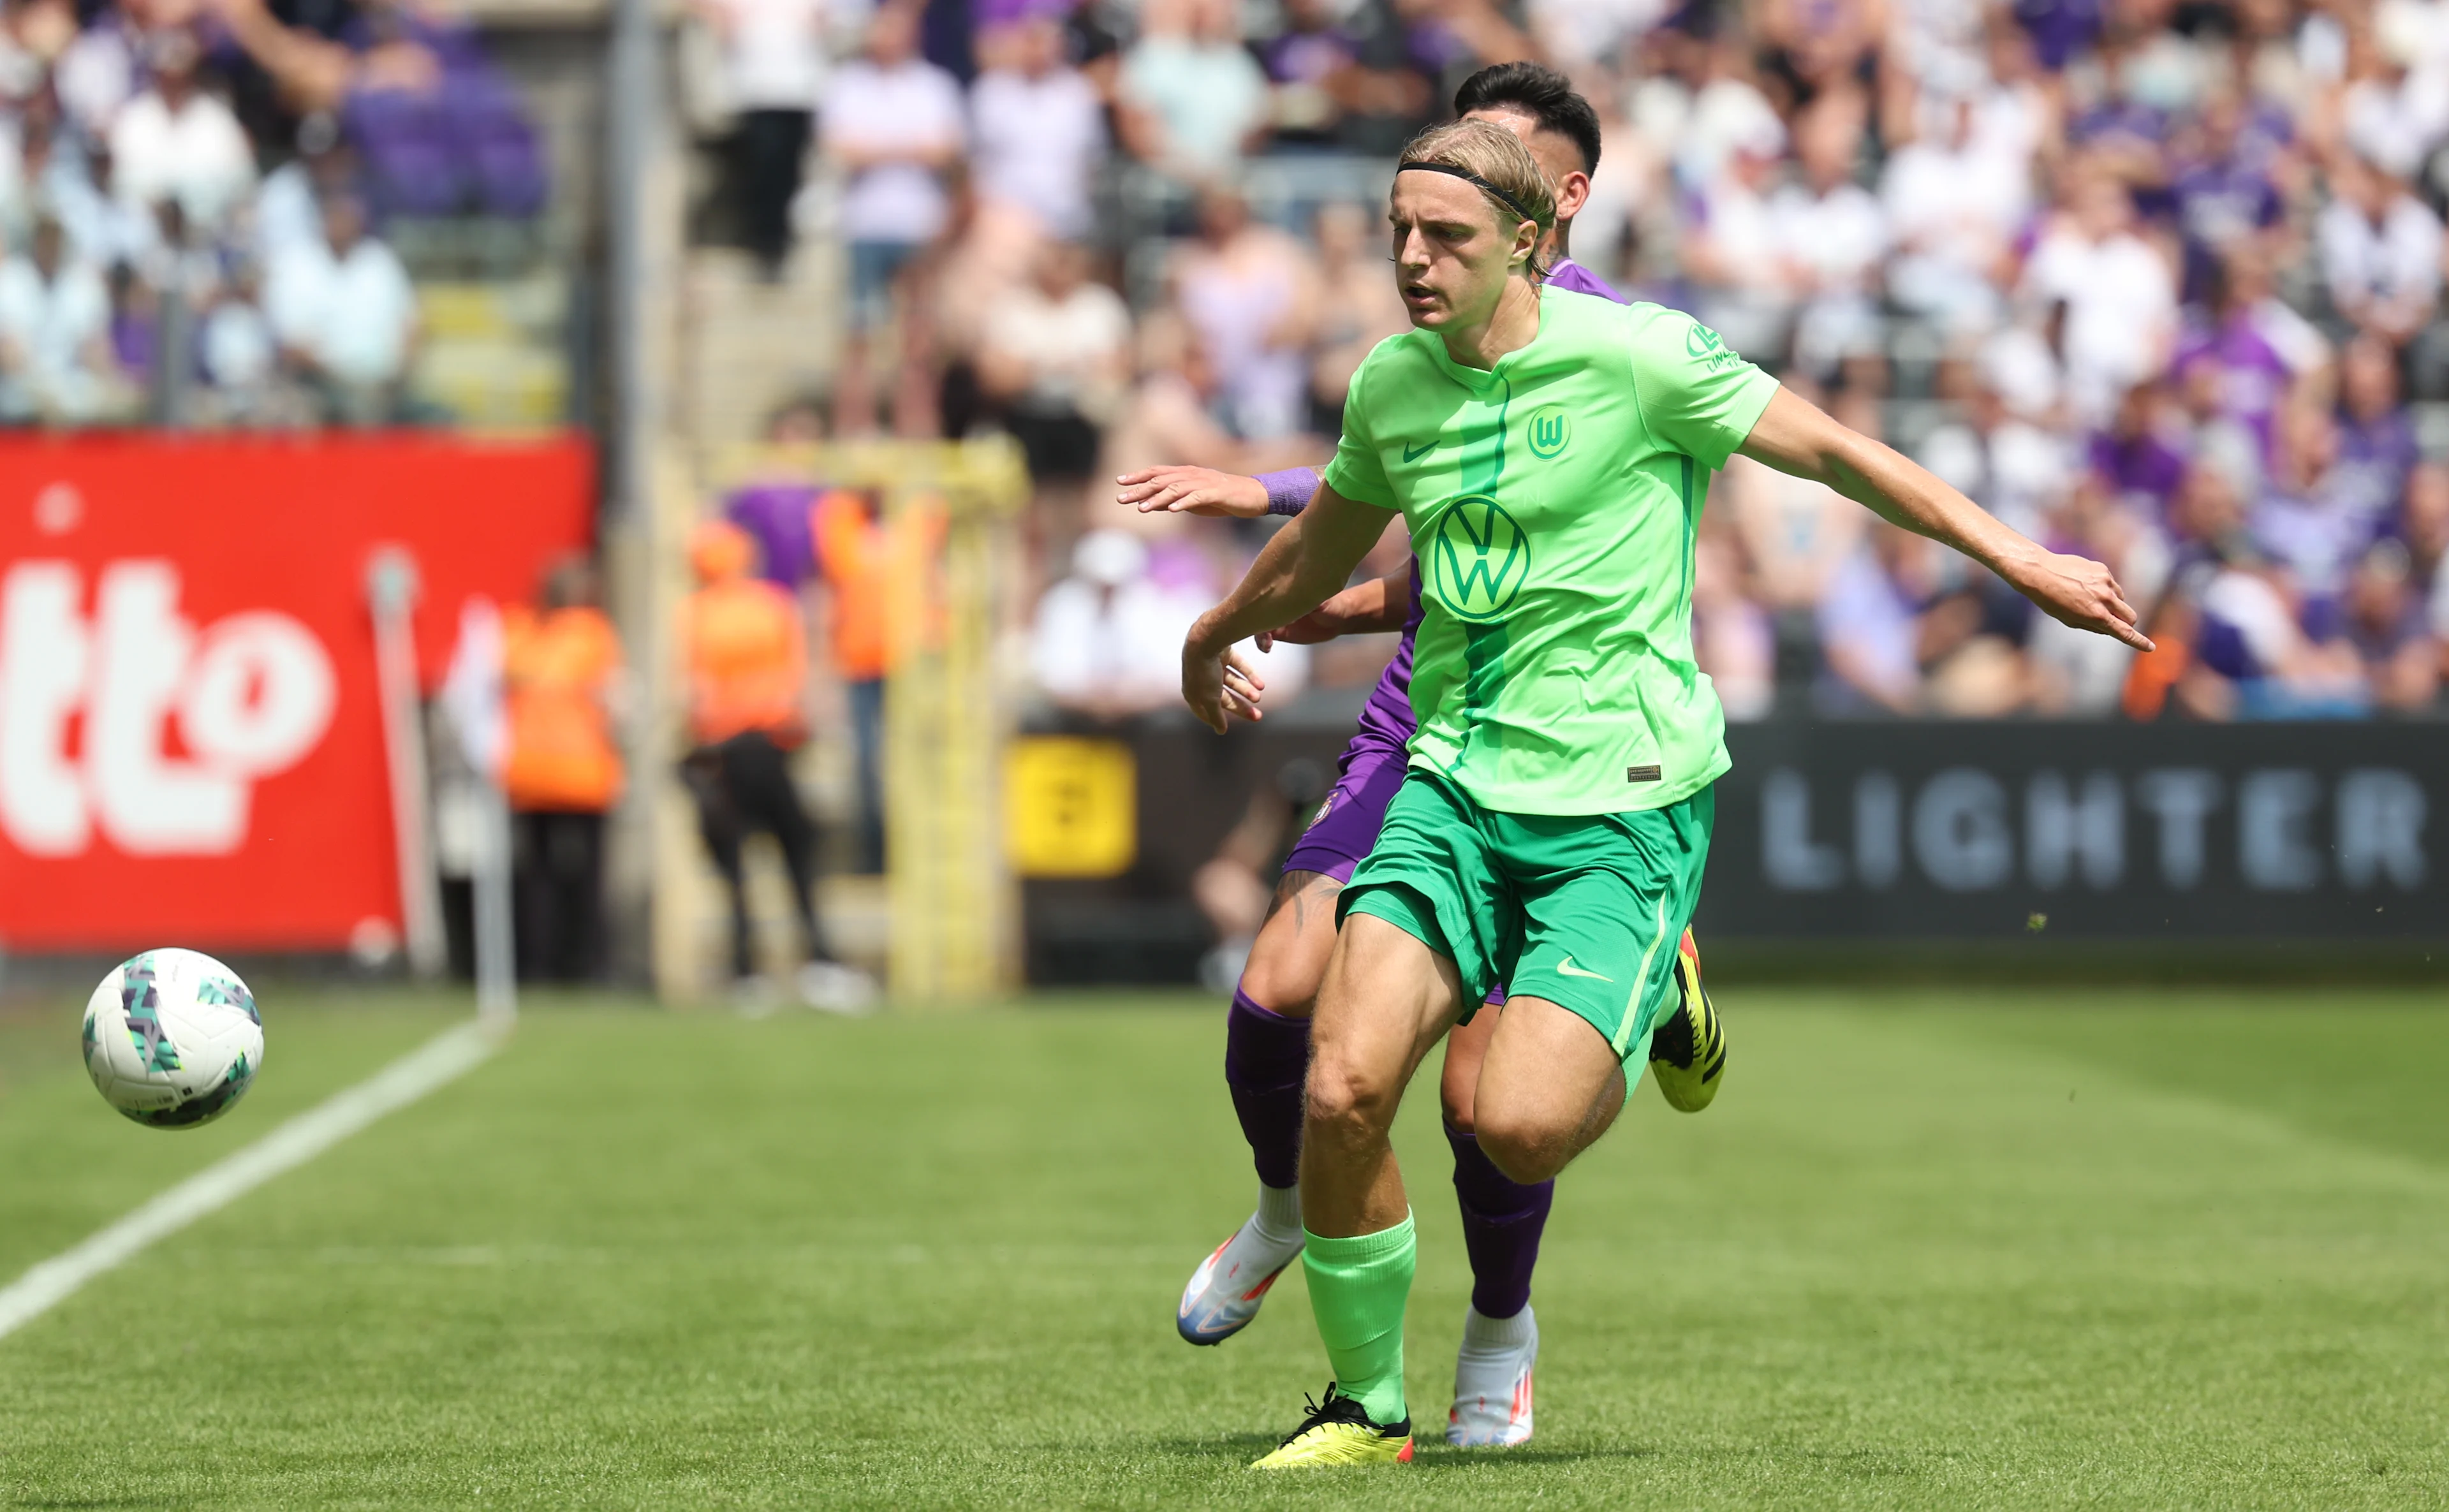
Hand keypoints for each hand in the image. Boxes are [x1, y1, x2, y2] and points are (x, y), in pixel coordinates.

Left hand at [1118, 465, 1269, 518]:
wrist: (1254, 496)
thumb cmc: (1222, 498)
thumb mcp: (1192, 500)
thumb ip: (1171, 500)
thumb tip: (1147, 504)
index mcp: (1186, 474)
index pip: (1157, 472)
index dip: (1138, 476)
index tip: (1120, 482)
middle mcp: (1193, 475)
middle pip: (1161, 480)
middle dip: (1140, 489)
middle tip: (1121, 498)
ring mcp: (1204, 483)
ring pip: (1176, 488)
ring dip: (1157, 498)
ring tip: (1141, 508)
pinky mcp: (1217, 493)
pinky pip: (1197, 497)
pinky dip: (1183, 502)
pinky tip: (1171, 509)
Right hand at [1182, 639, 1267, 732]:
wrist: (1206, 640)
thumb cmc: (1203, 673)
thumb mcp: (1210, 699)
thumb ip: (1216, 716)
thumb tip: (1221, 732)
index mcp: (1193, 692)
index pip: (1205, 711)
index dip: (1216, 719)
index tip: (1227, 727)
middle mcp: (1202, 679)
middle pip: (1223, 697)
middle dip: (1241, 707)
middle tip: (1258, 716)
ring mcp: (1213, 665)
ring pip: (1233, 682)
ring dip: (1246, 690)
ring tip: (1258, 697)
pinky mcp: (1224, 653)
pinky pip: (1238, 667)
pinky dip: (1249, 675)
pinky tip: (1260, 684)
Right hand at [1258, 591, 1362, 647]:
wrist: (1340, 618)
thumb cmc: (1333, 605)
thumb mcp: (1322, 603)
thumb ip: (1308, 602)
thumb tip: (1296, 600)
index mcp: (1285, 589)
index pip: (1264, 595)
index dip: (1257, 604)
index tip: (1258, 615)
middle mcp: (1277, 602)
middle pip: (1256, 609)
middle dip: (1253, 621)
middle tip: (1262, 632)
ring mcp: (1276, 616)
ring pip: (1257, 624)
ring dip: (1258, 633)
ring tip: (1267, 643)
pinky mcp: (1279, 630)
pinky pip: (1264, 636)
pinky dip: (1262, 642)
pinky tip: (1267, 648)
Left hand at [2006, 551, 2154, 651]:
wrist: (2040, 571)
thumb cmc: (2050, 600)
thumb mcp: (2069, 620)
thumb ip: (2093, 626)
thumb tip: (2111, 629)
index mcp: (2096, 616)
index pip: (2124, 632)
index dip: (2138, 641)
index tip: (2150, 647)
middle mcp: (2105, 599)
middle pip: (2131, 616)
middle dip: (2126, 621)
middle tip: (2111, 621)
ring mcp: (2105, 582)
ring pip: (2121, 599)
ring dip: (2113, 603)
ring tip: (2087, 598)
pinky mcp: (2103, 570)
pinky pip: (2112, 584)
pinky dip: (2104, 588)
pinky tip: (2084, 585)